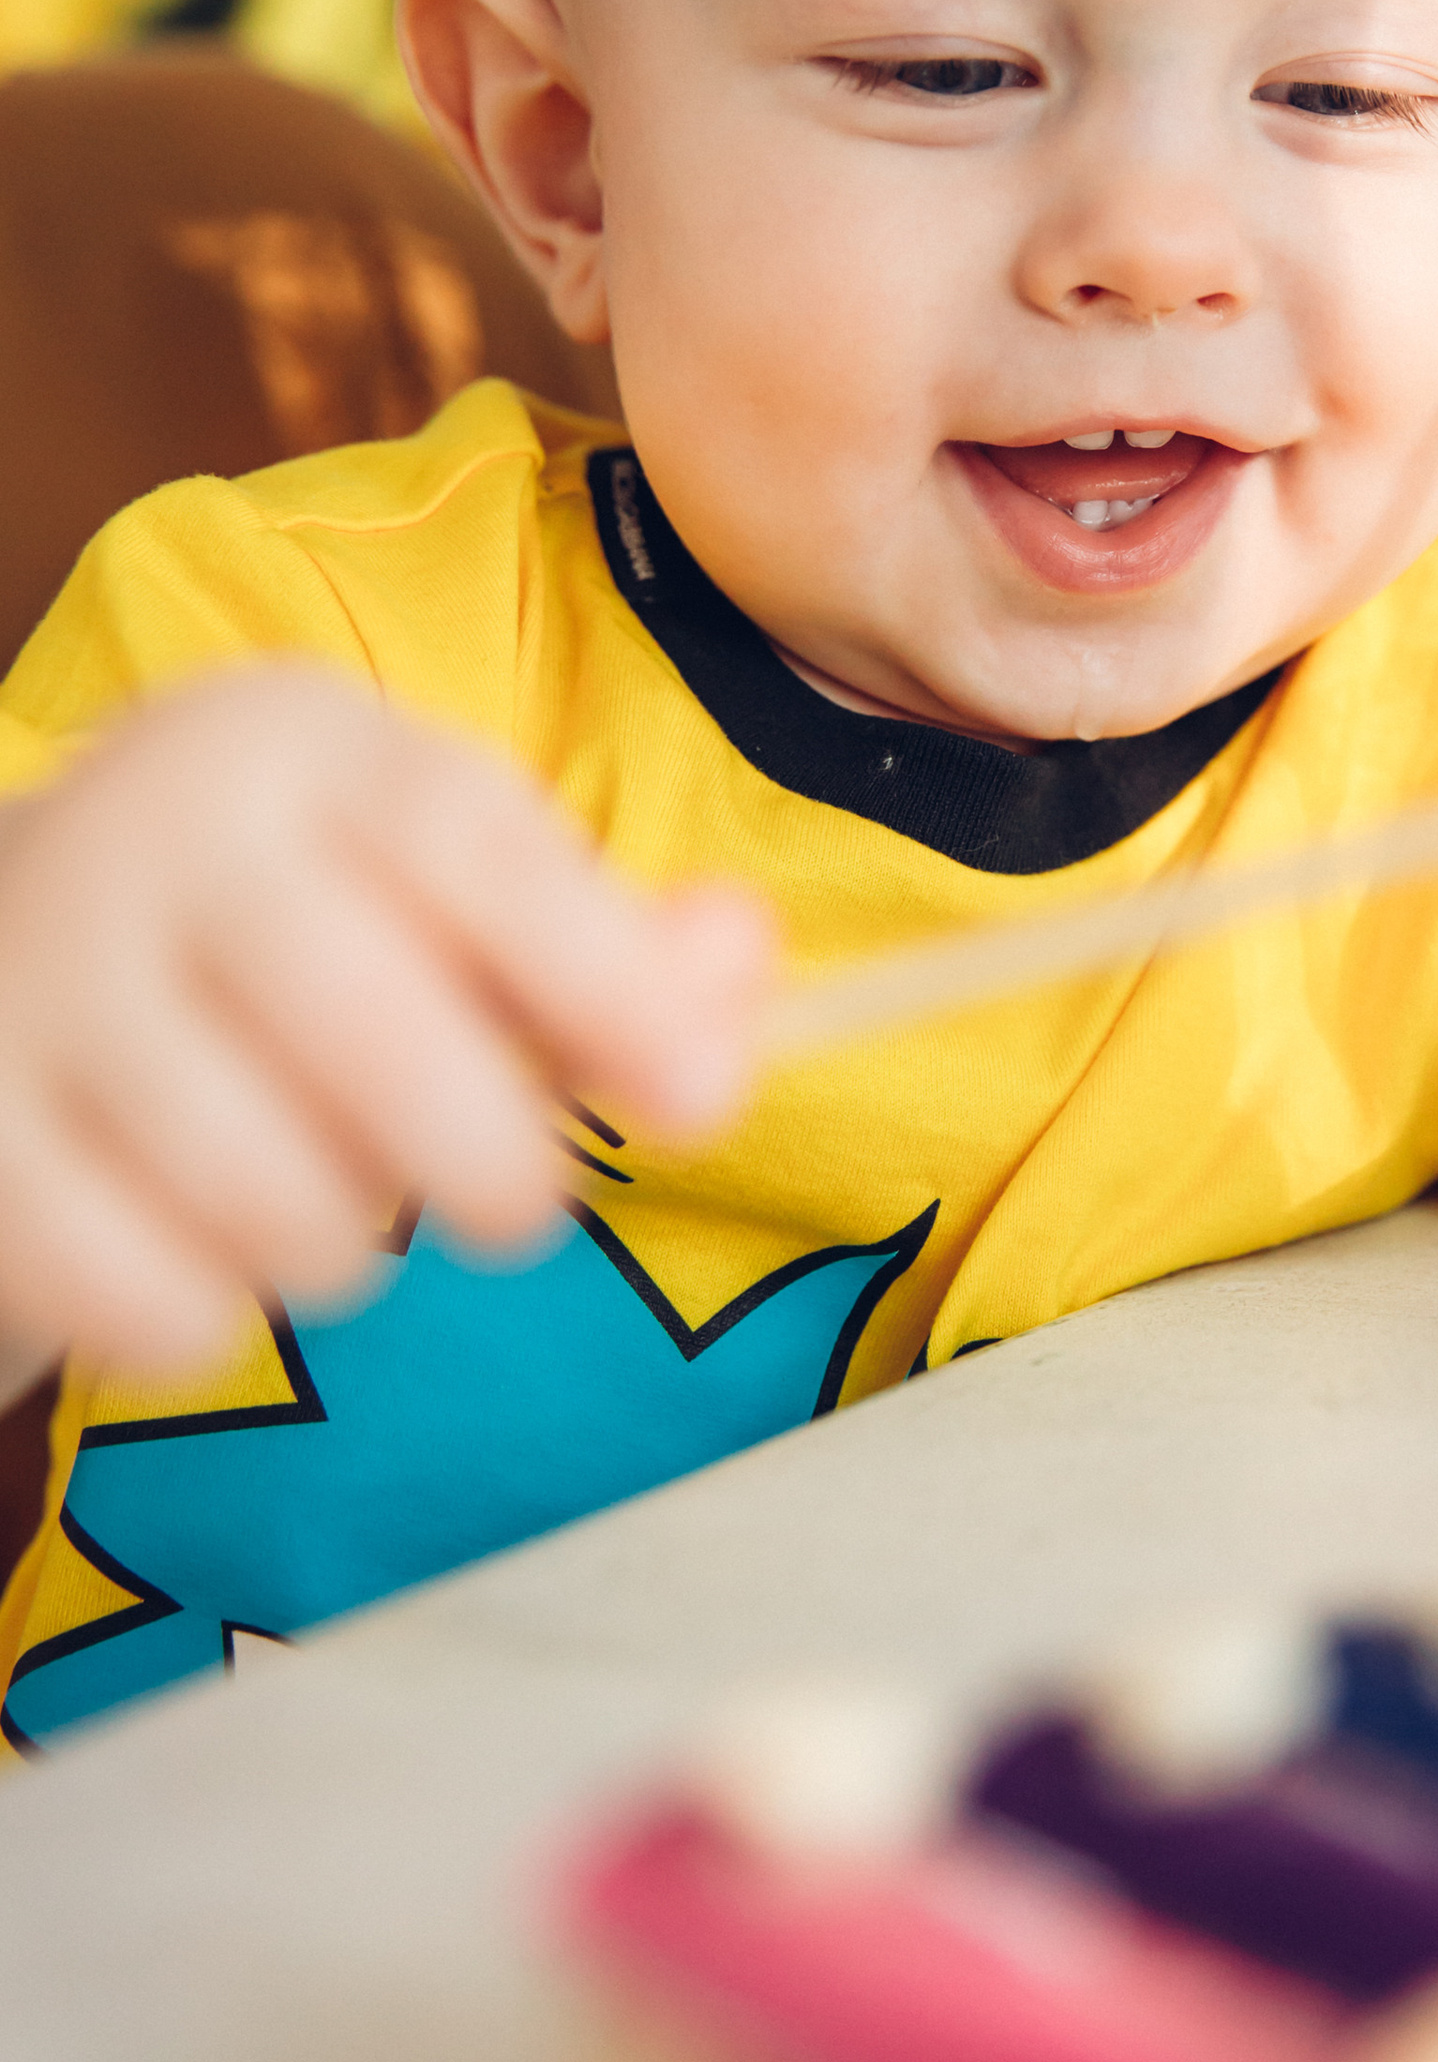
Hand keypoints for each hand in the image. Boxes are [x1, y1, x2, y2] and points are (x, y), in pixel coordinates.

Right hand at [0, 666, 771, 1379]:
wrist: (7, 951)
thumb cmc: (294, 929)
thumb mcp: (453, 891)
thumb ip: (620, 945)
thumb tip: (740, 972)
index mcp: (303, 747)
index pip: (473, 852)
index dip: (607, 982)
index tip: (708, 1100)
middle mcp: (155, 833)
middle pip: (381, 1039)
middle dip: (496, 1161)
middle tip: (513, 1196)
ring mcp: (38, 982)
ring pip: (274, 1194)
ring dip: (347, 1242)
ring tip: (328, 1192)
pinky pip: (148, 1295)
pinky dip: (211, 1314)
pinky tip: (202, 1249)